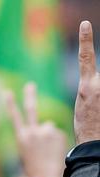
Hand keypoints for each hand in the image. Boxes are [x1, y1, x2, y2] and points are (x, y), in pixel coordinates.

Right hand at [5, 83, 66, 176]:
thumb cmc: (34, 169)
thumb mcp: (27, 152)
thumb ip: (34, 136)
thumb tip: (47, 124)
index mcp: (21, 137)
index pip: (14, 116)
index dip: (10, 104)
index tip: (6, 92)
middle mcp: (32, 132)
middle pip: (30, 109)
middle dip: (29, 95)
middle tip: (30, 85)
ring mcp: (45, 132)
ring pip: (49, 127)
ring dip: (49, 135)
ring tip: (48, 151)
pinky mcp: (57, 134)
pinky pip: (58, 134)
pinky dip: (58, 141)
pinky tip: (55, 151)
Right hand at [76, 21, 99, 144]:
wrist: (94, 145)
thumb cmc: (87, 126)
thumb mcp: (85, 101)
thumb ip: (94, 86)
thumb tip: (95, 80)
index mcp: (86, 87)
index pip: (85, 57)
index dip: (85, 39)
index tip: (84, 24)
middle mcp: (98, 86)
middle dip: (98, 87)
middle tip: (96, 99)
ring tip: (98, 107)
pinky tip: (99, 109)